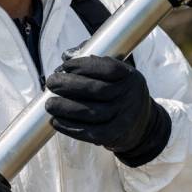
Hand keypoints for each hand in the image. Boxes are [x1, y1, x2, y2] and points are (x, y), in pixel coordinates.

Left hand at [45, 55, 171, 166]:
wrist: (142, 124)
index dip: (84, 66)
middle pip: (97, 90)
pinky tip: (56, 121)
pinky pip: (90, 132)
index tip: (65, 65)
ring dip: (66, 108)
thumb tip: (67, 55)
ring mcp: (124, 117)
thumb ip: (93, 61)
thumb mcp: (117, 74)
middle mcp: (130, 96)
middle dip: (69, 85)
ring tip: (49, 103)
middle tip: (51, 82)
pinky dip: (70, 127)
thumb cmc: (119, 92)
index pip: (109, 68)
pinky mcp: (114, 136)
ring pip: (91, 112)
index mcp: (130, 76)